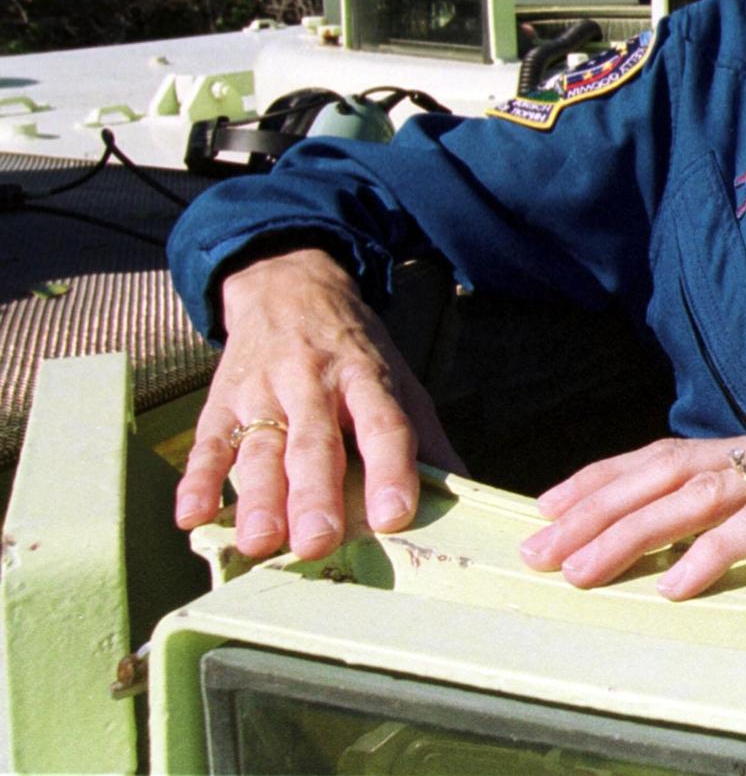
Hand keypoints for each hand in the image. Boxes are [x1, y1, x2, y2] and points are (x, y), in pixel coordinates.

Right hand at [173, 248, 462, 559]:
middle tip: (318, 541)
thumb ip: (426, 438)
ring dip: (258, 497)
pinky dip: (197, 480)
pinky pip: (207, 443)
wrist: (288, 286)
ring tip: (260, 542)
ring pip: (261, 448)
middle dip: (316, 493)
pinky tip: (192, 516)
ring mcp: (263, 390)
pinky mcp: (221, 401)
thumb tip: (468, 497)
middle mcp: (314, 383)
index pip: (384, 425)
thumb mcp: (400, 380)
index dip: (391, 470)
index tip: (393, 516)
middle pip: (315, 442)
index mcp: (367, 378)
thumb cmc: (354, 351)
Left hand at [520, 386, 745, 598]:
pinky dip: (712, 554)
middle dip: (594, 507)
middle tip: (536, 547)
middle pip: (668, 470)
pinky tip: (674, 585)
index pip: (676, 452)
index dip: (609, 476)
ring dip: (629, 531)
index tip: (554, 505)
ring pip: (698, 494)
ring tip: (576, 566)